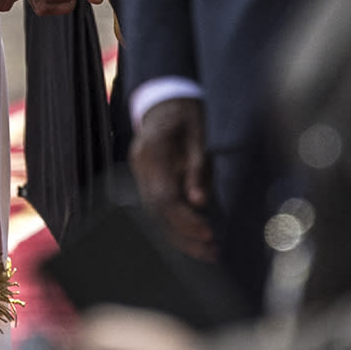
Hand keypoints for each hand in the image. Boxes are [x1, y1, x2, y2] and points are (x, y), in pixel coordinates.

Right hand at [132, 96, 217, 261]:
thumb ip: (198, 166)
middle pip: (156, 210)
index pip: (163, 196)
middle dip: (183, 235)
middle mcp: (140, 165)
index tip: (208, 233)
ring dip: (180, 235)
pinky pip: (158, 206)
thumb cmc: (187, 112)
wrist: (166, 97)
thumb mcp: (199, 133)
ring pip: (155, 213)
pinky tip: (193, 236)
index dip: (184, 219)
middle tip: (211, 252)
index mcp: (151, 151)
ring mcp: (139, 172)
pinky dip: (175, 223)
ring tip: (207, 251)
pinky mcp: (145, 178)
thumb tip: (199, 201)